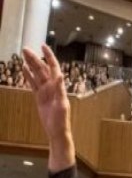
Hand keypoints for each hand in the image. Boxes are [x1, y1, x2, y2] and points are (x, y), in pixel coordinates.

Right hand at [22, 45, 74, 170]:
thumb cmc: (61, 120)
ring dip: (31, 65)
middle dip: (35, 59)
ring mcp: (45, 91)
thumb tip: (59, 75)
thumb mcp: (61, 104)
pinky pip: (33, 84)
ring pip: (37, 74)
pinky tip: (24, 68)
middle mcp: (52, 87)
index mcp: (58, 87)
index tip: (42, 46)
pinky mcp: (39, 97)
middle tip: (25, 49)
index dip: (49, 57)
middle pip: (43, 69)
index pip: (54, 68)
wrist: (56, 131)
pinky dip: (28, 75)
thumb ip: (60, 89)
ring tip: (23, 55)